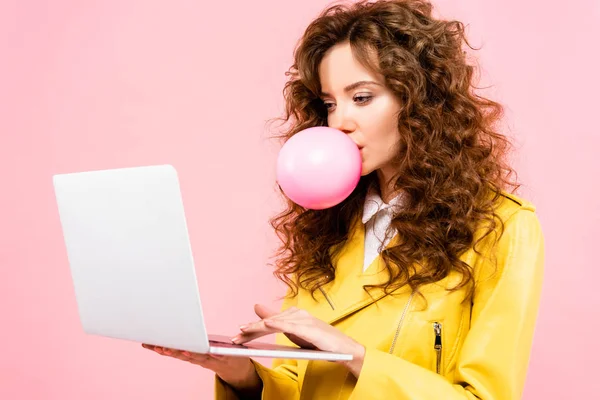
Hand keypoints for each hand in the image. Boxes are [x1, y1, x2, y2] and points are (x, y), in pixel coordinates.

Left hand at [141, 344, 260, 394]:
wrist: (235, 368)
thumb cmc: (234, 356)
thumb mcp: (235, 355)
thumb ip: (223, 352)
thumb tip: (213, 352)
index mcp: (213, 356)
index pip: (199, 353)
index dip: (190, 351)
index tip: (182, 350)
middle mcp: (202, 358)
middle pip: (186, 355)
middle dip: (174, 350)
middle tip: (161, 346)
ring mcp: (197, 359)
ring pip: (180, 355)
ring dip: (167, 351)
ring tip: (155, 346)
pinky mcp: (194, 358)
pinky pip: (179, 355)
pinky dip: (168, 352)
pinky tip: (156, 348)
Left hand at [232, 304, 365, 376]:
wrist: (346, 351)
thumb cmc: (322, 343)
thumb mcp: (296, 335)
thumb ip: (278, 324)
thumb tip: (259, 314)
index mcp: (295, 315)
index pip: (269, 321)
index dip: (252, 328)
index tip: (237, 335)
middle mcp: (299, 314)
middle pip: (270, 322)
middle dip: (251, 329)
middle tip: (235, 337)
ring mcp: (305, 320)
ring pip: (276, 323)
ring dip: (258, 327)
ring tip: (243, 332)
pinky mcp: (310, 329)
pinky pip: (291, 326)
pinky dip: (277, 324)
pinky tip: (266, 325)